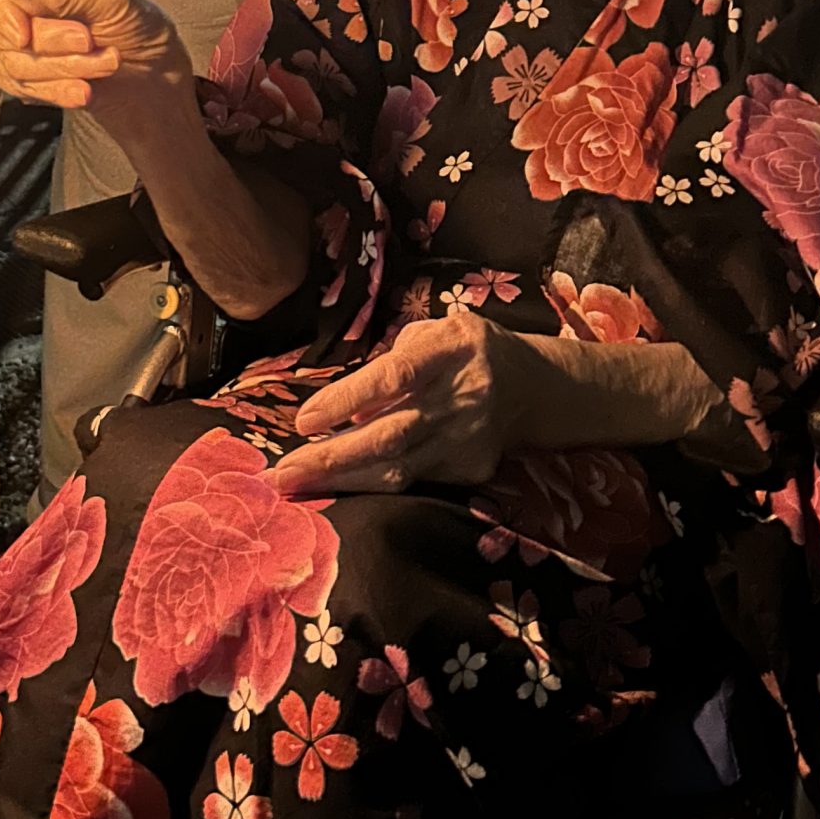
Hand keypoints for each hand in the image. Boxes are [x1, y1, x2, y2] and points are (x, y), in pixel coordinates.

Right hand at [0, 0, 185, 122]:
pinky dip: (56, 92)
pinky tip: (83, 92)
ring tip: (107, 63)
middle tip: (89, 41)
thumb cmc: (137, 22)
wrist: (156, 74)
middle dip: (49, 42)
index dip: (3, 10)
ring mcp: (22, 42)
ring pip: (13, 61)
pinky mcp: (28, 76)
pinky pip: (22, 88)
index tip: (23, 34)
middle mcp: (24, 2)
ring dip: (63, 67)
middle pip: (3, 26)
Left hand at [269, 312, 525, 496]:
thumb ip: (393, 362)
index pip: (395, 377)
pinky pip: (415, 482)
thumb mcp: (435, 332)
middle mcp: (463, 396)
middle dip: (333, 456)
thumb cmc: (465, 351)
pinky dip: (373, 485)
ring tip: (298, 484)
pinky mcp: (473, 469)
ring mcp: (469, 438)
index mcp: (452, 350)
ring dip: (344, 479)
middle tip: (284, 471)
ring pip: (401, 469)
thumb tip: (350, 408)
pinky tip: (337, 486)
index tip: (304, 420)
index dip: (348, 399)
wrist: (535, 386)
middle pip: (393, 434)